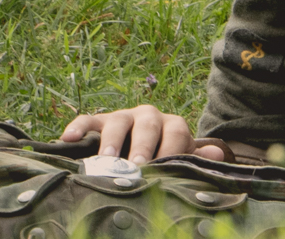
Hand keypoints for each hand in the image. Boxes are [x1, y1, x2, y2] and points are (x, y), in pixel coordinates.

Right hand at [60, 105, 223, 163]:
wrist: (141, 143)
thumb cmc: (162, 154)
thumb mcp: (180, 155)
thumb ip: (195, 156)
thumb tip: (217, 155)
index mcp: (172, 124)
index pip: (176, 132)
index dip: (170, 150)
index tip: (162, 168)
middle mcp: (148, 116)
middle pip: (148, 125)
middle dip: (142, 145)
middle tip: (136, 165)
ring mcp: (122, 116)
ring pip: (118, 122)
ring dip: (112, 140)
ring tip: (106, 159)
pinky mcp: (99, 120)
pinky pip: (87, 120)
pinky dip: (77, 127)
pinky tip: (68, 138)